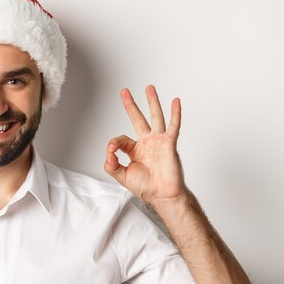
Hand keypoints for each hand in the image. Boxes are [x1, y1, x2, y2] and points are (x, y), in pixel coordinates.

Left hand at [104, 85, 186, 206]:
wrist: (162, 195)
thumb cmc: (146, 187)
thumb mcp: (122, 176)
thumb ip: (111, 164)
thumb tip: (108, 153)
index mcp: (135, 150)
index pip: (121, 138)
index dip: (113, 144)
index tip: (111, 153)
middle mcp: (147, 142)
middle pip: (138, 118)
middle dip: (131, 105)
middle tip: (124, 91)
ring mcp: (159, 141)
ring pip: (155, 117)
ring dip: (152, 102)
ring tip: (149, 88)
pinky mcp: (169, 144)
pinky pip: (173, 126)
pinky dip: (175, 113)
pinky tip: (175, 101)